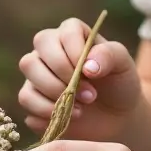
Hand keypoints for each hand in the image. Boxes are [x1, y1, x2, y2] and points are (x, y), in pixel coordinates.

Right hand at [17, 17, 141, 141]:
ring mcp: (37, 73)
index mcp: (73, 33)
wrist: (115, 117)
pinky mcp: (31, 97)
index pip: (65, 33)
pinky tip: (69, 116)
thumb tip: (87, 65)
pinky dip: (48, 110)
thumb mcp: (123, 64)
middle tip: (89, 94)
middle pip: (39, 48)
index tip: (92, 74)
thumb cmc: (118, 83)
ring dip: (55, 93)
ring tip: (81, 107)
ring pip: (29, 71)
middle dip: (63, 77)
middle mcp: (50, 49)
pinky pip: (26, 99)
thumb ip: (110, 55)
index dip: (76, 53)